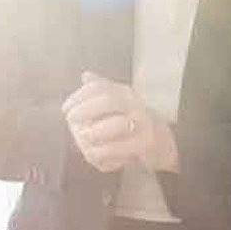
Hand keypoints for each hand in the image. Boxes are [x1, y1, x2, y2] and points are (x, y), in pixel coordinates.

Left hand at [61, 72, 177, 172]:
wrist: (165, 145)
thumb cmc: (136, 123)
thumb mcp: (122, 103)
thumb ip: (104, 90)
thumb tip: (86, 76)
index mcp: (127, 93)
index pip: (100, 87)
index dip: (79, 96)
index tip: (66, 109)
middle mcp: (137, 105)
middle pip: (109, 101)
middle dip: (85, 110)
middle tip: (70, 121)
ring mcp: (144, 125)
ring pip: (117, 124)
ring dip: (95, 132)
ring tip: (83, 138)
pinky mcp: (145, 145)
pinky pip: (119, 148)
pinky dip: (102, 152)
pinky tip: (92, 153)